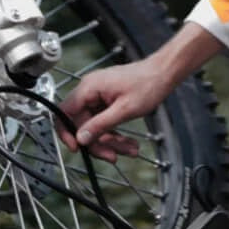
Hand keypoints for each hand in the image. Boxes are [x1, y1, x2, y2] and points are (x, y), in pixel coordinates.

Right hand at [57, 59, 171, 161]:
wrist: (163, 73)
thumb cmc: (148, 83)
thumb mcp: (124, 110)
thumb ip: (100, 125)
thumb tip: (81, 138)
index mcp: (89, 87)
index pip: (65, 113)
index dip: (67, 133)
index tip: (76, 148)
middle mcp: (90, 90)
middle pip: (82, 124)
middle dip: (98, 142)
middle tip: (112, 155)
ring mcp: (99, 96)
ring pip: (95, 126)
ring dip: (110, 141)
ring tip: (128, 150)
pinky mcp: (107, 101)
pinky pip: (104, 122)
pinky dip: (115, 134)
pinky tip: (128, 143)